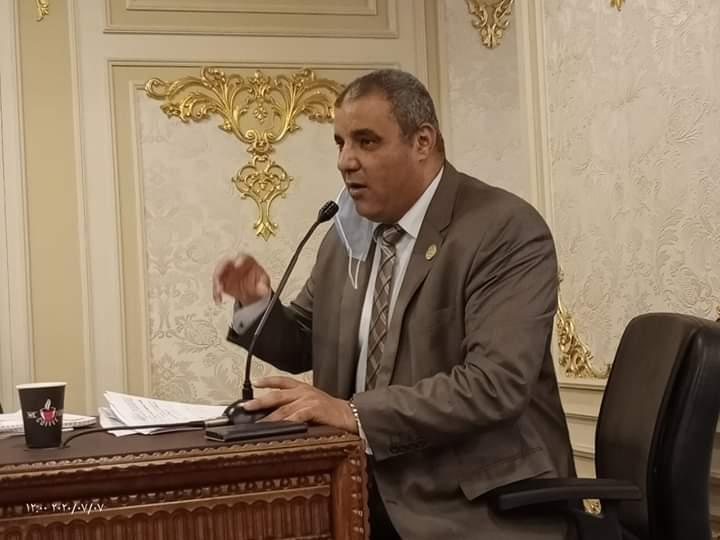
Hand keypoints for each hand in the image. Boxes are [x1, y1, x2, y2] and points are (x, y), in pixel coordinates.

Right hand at [212, 254, 270, 304]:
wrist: (252, 290)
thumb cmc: (258, 280)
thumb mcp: (264, 282)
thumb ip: (263, 285)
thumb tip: (264, 289)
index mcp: (246, 260)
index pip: (242, 257)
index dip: (239, 260)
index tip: (237, 265)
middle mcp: (234, 263)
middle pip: (225, 262)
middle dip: (221, 269)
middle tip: (223, 276)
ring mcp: (226, 272)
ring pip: (218, 274)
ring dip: (216, 283)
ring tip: (219, 292)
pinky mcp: (222, 281)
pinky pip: (216, 286)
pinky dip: (216, 292)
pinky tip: (218, 299)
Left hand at [243, 376, 357, 433]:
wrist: (349, 415)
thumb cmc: (331, 411)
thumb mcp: (312, 401)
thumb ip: (296, 404)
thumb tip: (278, 412)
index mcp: (303, 388)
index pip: (282, 381)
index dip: (268, 381)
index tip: (255, 383)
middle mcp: (304, 392)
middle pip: (277, 395)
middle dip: (260, 401)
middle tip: (247, 406)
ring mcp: (308, 400)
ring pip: (284, 408)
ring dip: (269, 417)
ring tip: (258, 423)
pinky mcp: (314, 410)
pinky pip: (297, 416)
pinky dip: (287, 421)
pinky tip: (279, 426)